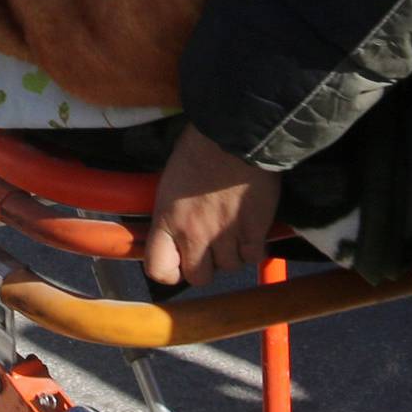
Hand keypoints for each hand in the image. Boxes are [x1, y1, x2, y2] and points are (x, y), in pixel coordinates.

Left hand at [144, 125, 280, 288]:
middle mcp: (194, 233)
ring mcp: (224, 235)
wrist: (234, 134)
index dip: (169, 270)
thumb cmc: (199, 148)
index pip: (158, 268)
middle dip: (206, 264)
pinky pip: (253, 256)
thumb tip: (173, 230)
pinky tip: (250, 226)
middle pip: (199, 277)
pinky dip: (253, 245)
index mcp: (168, 218)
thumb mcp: (171, 180)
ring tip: (233, 226)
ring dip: (232, 252)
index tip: (178, 262)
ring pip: (229, 266)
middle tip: (211, 244)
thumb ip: (172, 212)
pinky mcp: (253, 231)